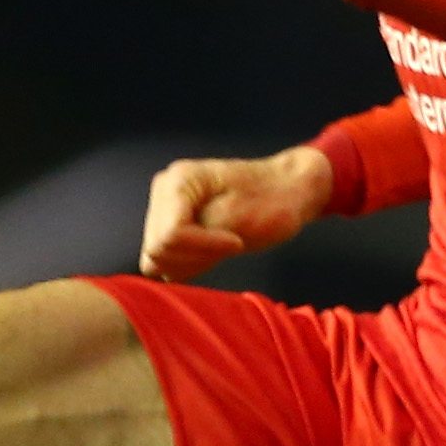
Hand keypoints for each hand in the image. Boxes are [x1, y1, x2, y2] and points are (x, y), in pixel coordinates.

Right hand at [141, 146, 334, 280]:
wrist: (288, 190)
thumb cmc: (272, 200)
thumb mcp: (238, 218)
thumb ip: (195, 237)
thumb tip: (157, 263)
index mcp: (177, 180)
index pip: (169, 236)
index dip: (203, 248)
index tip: (236, 243)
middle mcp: (162, 191)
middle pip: (158, 249)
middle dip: (197, 256)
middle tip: (232, 245)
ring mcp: (162, 209)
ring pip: (157, 259)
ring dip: (193, 262)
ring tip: (224, 246)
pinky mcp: (168, 226)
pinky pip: (164, 262)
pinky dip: (189, 264)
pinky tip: (213, 252)